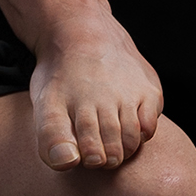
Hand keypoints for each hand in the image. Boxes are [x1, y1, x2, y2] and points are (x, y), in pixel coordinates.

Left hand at [29, 10, 163, 170]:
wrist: (81, 33)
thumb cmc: (61, 77)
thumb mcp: (45, 105)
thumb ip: (51, 138)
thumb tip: (69, 162)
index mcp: (77, 106)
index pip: (91, 152)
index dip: (90, 159)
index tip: (88, 156)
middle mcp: (105, 99)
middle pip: (115, 150)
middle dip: (107, 158)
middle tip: (101, 153)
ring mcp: (130, 93)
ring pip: (133, 140)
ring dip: (124, 149)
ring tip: (113, 143)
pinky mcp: (149, 88)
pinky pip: (150, 126)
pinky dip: (142, 133)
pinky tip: (128, 126)